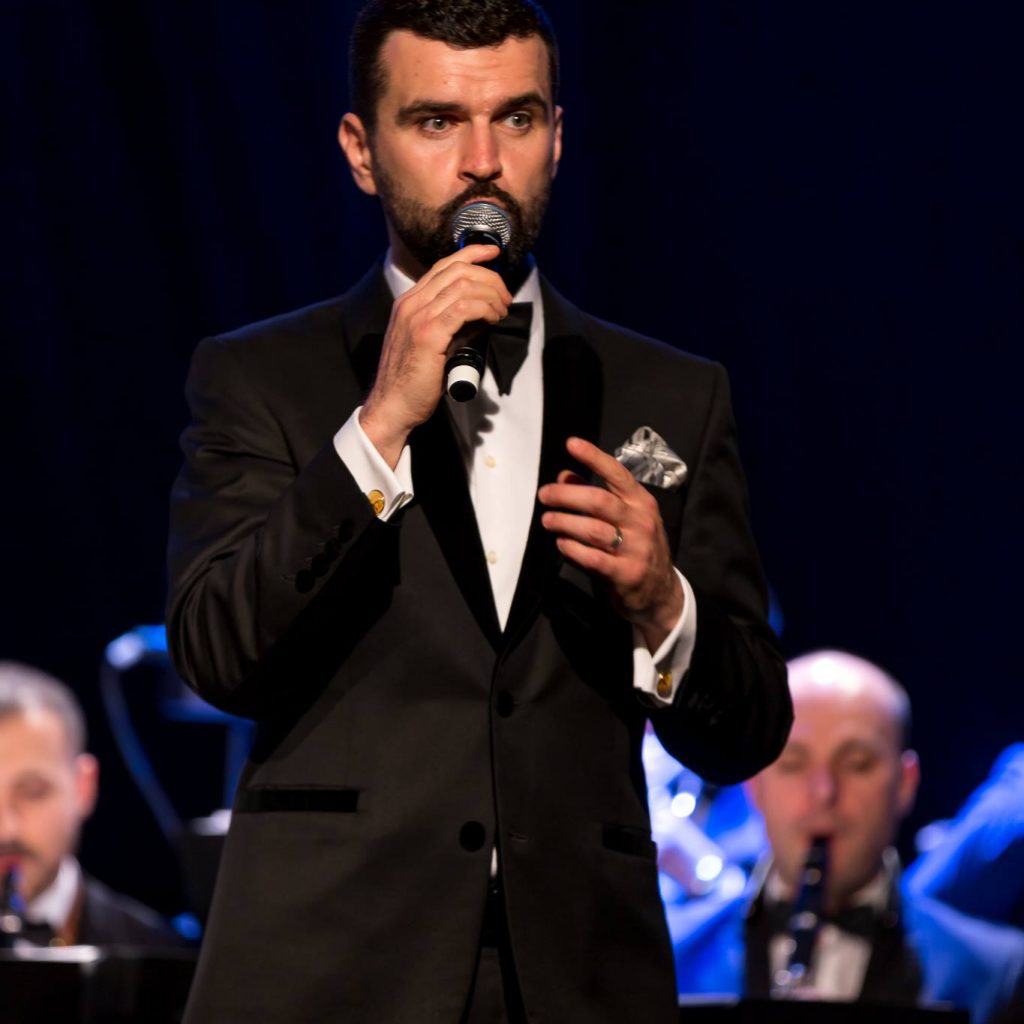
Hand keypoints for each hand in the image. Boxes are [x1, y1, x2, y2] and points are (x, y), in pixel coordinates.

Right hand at [359, 245, 512, 466]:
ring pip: (464, 286)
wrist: (392, 406)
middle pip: (458, 270)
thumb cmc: (412, 382)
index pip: (444, 266)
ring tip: (501, 311)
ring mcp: (417, 317)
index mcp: (409, 302)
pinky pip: (464, 308)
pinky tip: (492, 318)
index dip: (472, 254)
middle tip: (505, 297)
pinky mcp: (428, 335)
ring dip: (491, 295)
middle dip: (490, 278)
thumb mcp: (426, 343)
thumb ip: (444, 324)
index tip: (493, 254)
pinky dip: (485, 308)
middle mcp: (411, 304)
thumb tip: (478, 314)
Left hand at [538, 437, 683, 650]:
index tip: (572, 444)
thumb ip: (595, 495)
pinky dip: (573, 549)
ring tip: (547, 520)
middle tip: (544, 495)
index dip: (594, 457)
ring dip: (565, 522)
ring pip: (594, 530)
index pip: (617, 473)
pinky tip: (561, 544)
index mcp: (641, 502)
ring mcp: (636, 549)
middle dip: (567, 495)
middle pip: (599, 501)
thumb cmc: (637, 547)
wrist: (661, 592)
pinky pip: (594, 558)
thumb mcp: (625, 518)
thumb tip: (565, 475)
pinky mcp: (626, 574)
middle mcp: (641, 522)